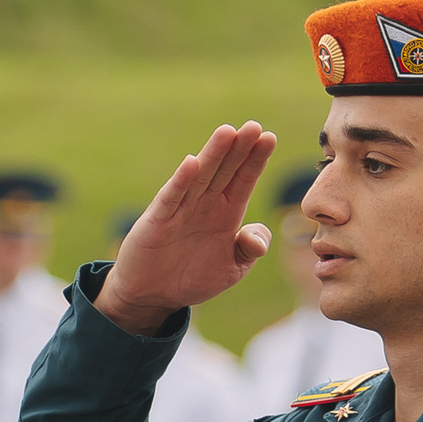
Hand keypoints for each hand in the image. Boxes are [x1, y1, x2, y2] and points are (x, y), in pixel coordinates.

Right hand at [94, 121, 279, 336]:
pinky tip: (192, 164)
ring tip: (228, 132)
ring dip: (213, 155)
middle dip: (239, 149)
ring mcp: (181, 210)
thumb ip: (248, 250)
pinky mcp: (158, 221)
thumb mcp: (231, 270)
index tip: (269, 138)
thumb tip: (259, 238)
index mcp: (226, 213)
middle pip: (225, 171)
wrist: (153, 295)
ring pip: (200, 177)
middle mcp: (205, 205)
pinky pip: (171, 198)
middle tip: (254, 126)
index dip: (256, 160)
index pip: (244, 180)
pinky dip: (181, 181)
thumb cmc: (193, 277)